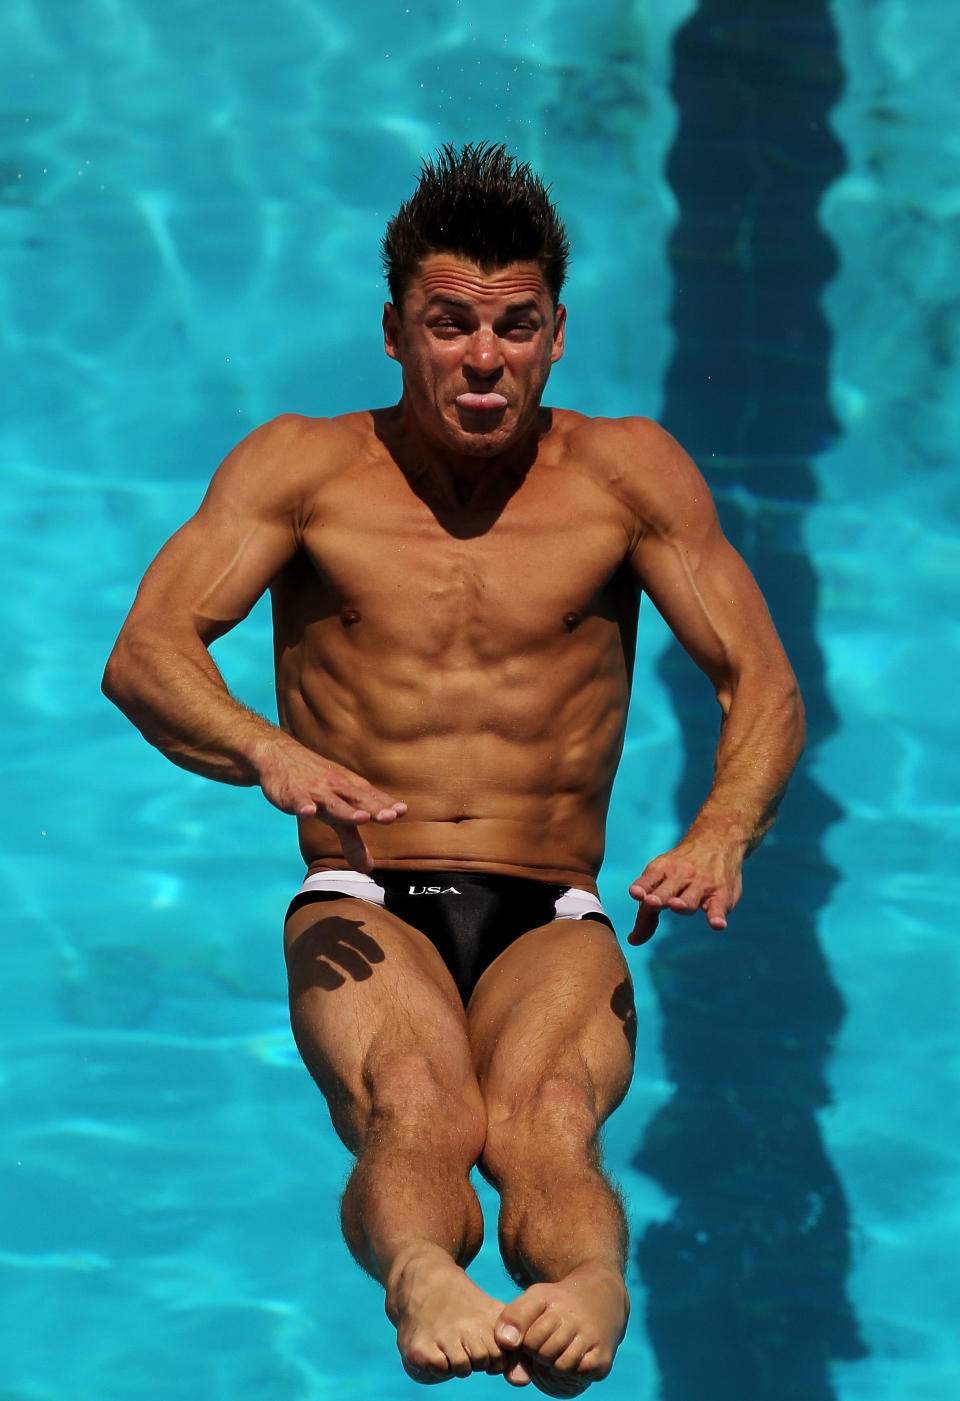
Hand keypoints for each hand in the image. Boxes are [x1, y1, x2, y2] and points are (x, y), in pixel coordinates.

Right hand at [255, 736, 405, 872]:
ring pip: (331, 802)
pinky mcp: (291, 793)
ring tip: (361, 818)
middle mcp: (336, 788)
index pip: (371, 798)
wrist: (280, 755)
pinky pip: (297, 800)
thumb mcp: (336, 813)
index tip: (402, 811)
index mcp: (350, 790)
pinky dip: (302, 805)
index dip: (386, 805)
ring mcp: (314, 790)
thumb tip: (368, 869)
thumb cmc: (316, 786)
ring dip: (346, 810)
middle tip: (390, 816)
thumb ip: (353, 840)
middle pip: (357, 799)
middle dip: (373, 808)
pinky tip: (307, 812)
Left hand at [627, 835, 742, 944]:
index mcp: (661, 871)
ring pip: (690, 898)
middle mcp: (680, 876)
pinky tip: (717, 924)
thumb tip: (633, 940)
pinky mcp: (722, 894)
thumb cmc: (682, 870)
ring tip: (677, 906)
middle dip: (659, 897)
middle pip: (667, 891)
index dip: (641, 887)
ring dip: (683, 903)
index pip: (649, 881)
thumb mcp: (661, 880)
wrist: (717, 841)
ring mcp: (702, 885)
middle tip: (651, 902)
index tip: (635, 893)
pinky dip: (718, 916)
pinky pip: (719, 907)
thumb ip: (647, 911)